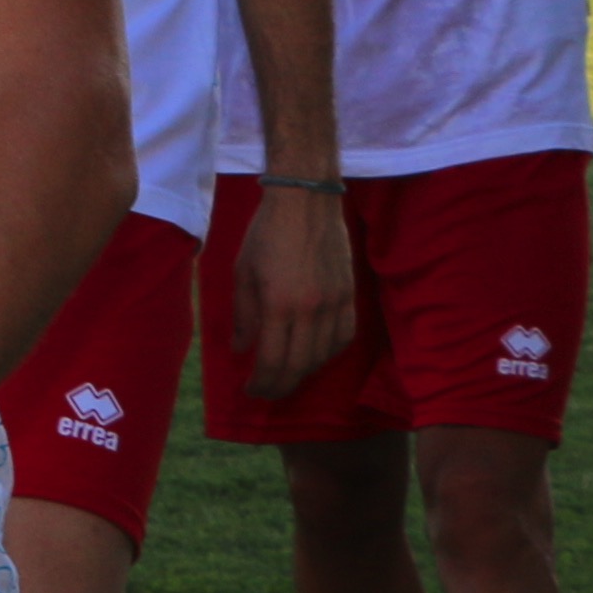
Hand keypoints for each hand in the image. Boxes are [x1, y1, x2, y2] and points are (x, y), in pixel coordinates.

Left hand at [233, 179, 357, 404]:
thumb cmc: (266, 232)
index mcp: (279, 304)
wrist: (306, 200)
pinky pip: (345, 336)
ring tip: (287, 374)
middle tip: (267, 392)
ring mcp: (335, 303)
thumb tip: (242, 350)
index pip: (273, 360)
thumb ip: (243, 314)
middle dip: (282, 385)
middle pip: (300, 365)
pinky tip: (316, 354)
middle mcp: (310, 309)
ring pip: (324, 355)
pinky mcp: (350, 294)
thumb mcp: (242, 271)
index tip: (251, 391)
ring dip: (305, 371)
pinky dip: (330, 352)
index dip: (262, 383)